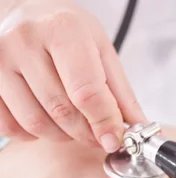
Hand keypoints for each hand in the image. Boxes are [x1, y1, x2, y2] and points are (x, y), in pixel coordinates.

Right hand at [0, 0, 145, 150]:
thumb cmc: (64, 30)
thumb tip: (137, 128)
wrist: (19, 11)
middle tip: (98, 135)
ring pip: (35, 123)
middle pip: (62, 111)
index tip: (114, 140)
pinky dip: (32, 134)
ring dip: (61, 136)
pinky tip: (45, 121)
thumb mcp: (100, 48)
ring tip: (73, 125)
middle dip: (87, 133)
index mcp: (62, 30)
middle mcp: (25, 41)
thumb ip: (120, 91)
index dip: (104, 123)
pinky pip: (9, 126)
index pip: (86, 92)